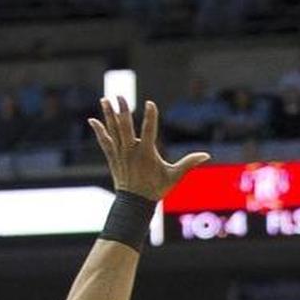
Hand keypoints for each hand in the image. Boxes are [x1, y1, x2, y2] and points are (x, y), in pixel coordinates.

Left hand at [88, 97, 209, 201]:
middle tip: (120, 96)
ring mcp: (120, 153)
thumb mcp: (174, 176)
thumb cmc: (157, 188)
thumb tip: (206, 155)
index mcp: (146, 153)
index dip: (150, 116)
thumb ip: (189, 163)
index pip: (149, 130)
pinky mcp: (113, 157)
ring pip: (113, 130)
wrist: (135, 203)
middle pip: (125, 127)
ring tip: (104, 100)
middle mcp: (131, 151)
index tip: (150, 103)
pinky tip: (92, 120)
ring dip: (108, 115)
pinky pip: (104, 141)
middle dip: (122, 111)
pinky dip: (99, 130)